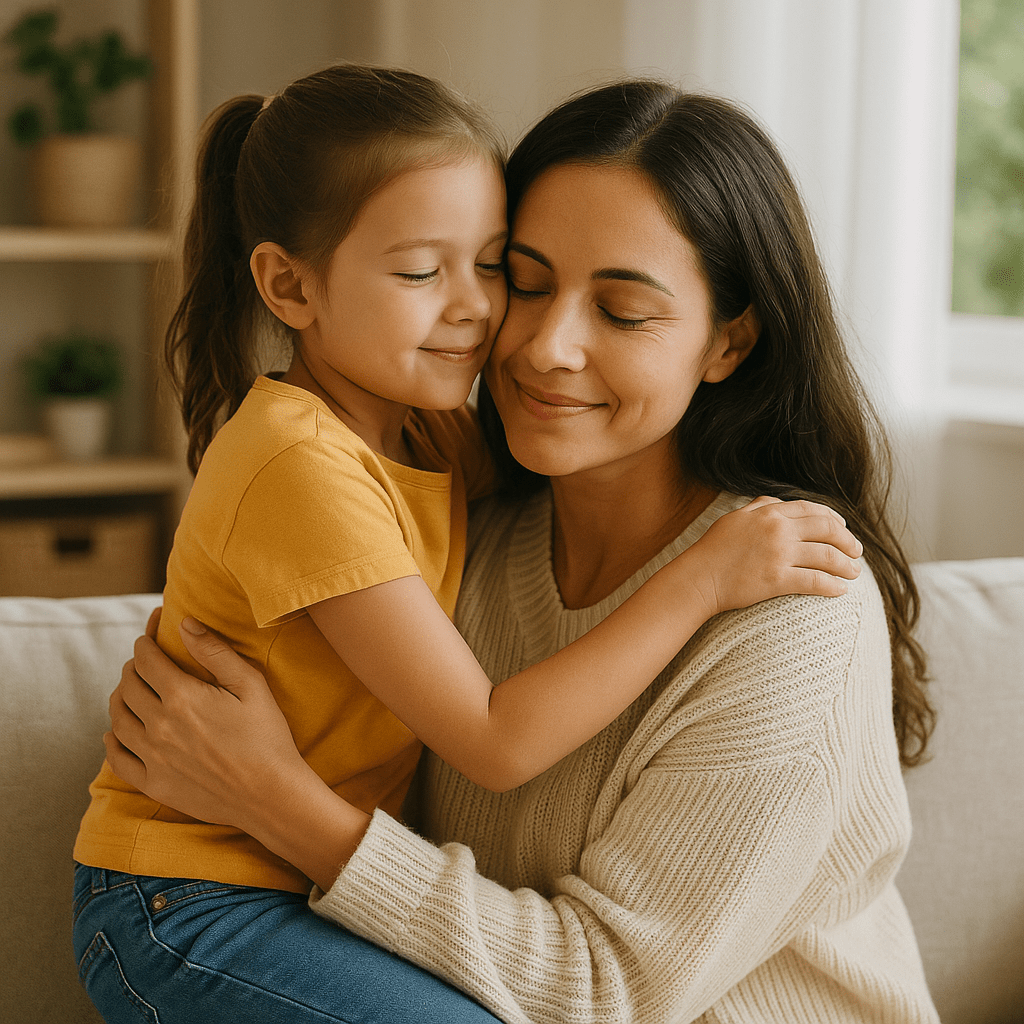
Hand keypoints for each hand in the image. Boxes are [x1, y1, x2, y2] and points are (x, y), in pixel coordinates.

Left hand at [105, 617, 307, 833]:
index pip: (146, 660)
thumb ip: (215, 651)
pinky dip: (112, 740)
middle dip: (133, 666)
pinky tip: (117, 732)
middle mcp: (159, 725)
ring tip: (132, 690)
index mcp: (182, 697)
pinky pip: (117, 758)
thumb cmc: (267, 736)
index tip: (150, 632)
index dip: (145, 640)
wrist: (270, 794)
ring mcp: (153, 757)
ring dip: (120, 698)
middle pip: (128, 686)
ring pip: (118, 718)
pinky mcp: (154, 784)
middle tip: (146, 661)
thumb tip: (184, 623)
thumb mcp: (251, 684)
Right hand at [687, 496, 862, 615]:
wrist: (698, 578)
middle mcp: (777, 530)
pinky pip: (814, 581)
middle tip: (856, 552)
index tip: (844, 529)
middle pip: (827, 530)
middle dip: (848, 541)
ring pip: (826, 556)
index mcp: (768, 512)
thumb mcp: (734, 518)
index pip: (812, 510)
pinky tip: (840, 590)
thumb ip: (758, 505)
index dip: (834, 519)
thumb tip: (778, 500)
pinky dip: (832, 585)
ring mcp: (778, 554)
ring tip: (854, 573)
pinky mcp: (776, 580)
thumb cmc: (713, 550)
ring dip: (846, 565)